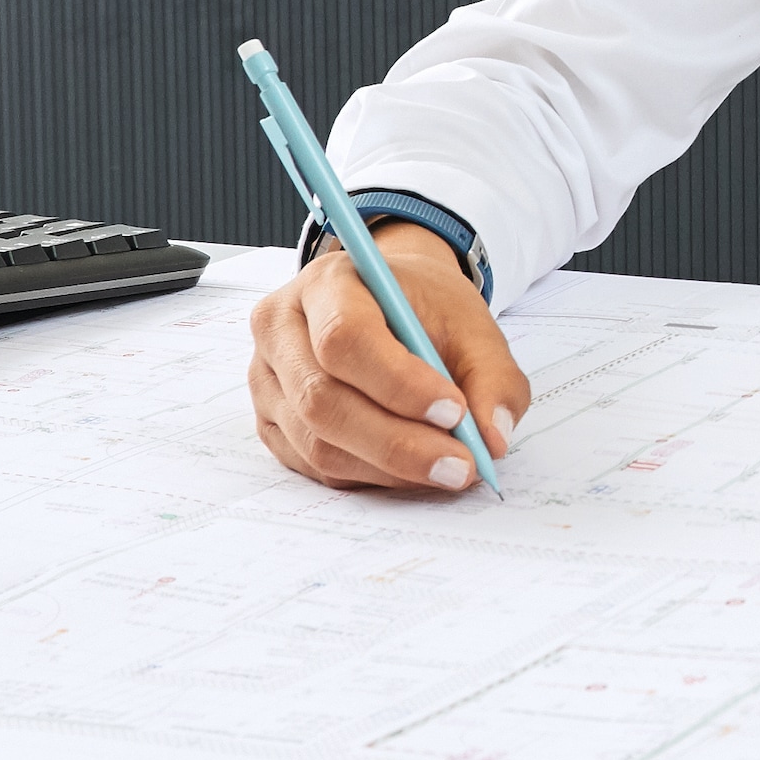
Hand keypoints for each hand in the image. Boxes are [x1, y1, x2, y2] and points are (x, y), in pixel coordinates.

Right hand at [247, 231, 527, 494]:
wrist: (387, 305)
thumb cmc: (423, 310)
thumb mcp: (472, 326)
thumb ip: (492, 378)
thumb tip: (493, 441)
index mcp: (327, 284)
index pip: (344, 337)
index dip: (398, 383)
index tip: (454, 411)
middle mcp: (281, 329)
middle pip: (323, 400)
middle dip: (398, 443)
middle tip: (460, 465)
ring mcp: (266, 379)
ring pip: (317, 444)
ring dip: (388, 468)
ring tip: (445, 468)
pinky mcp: (270, 422)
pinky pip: (313, 465)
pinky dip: (368, 476)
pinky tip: (409, 469)